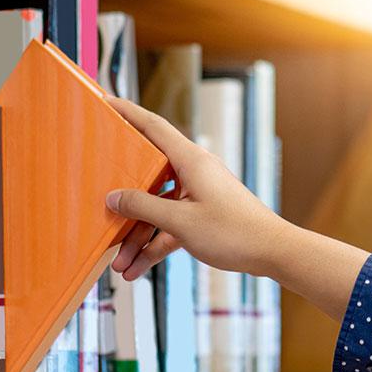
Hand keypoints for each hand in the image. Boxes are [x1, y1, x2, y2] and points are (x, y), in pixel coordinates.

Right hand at [105, 96, 289, 280]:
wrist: (272, 252)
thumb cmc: (235, 232)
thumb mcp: (181, 221)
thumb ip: (143, 207)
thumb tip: (114, 198)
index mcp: (190, 160)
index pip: (152, 127)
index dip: (128, 113)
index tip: (106, 103)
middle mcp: (193, 173)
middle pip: (148, 177)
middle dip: (124, 202)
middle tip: (99, 204)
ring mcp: (198, 195)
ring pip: (157, 210)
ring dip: (138, 237)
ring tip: (119, 262)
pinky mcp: (202, 216)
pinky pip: (170, 227)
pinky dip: (155, 245)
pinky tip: (137, 268)